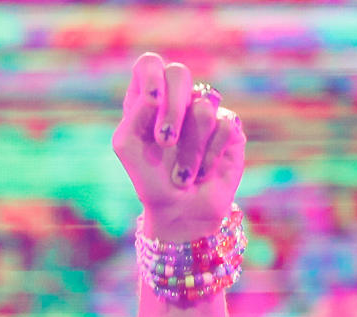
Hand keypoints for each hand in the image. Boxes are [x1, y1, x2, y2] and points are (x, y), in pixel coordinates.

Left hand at [112, 52, 246, 241]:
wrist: (179, 212)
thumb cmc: (149, 179)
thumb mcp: (127, 147)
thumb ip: (134, 114)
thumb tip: (157, 94)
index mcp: (148, 99)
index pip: (149, 64)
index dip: (151, 74)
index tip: (151, 100)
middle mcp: (177, 99)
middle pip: (179, 73)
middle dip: (172, 109)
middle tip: (166, 142)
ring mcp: (205, 110)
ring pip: (203, 106)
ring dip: (190, 149)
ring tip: (182, 175)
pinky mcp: (229, 127)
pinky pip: (224, 126)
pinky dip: (209, 156)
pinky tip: (202, 172)